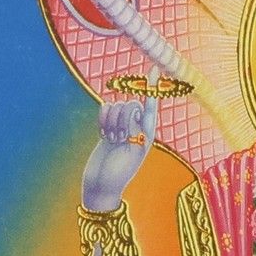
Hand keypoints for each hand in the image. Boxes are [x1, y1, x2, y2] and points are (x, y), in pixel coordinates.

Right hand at [81, 88, 158, 211]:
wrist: (100, 184)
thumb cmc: (119, 173)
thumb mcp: (132, 151)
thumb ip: (134, 129)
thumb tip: (131, 110)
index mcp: (148, 134)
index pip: (150, 105)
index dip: (152, 87)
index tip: (154, 70)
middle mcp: (137, 128)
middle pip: (129, 104)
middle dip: (121, 118)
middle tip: (118, 139)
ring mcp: (121, 127)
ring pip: (115, 106)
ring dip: (110, 122)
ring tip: (111, 141)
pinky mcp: (107, 127)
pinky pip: (104, 110)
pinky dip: (102, 121)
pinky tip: (103, 136)